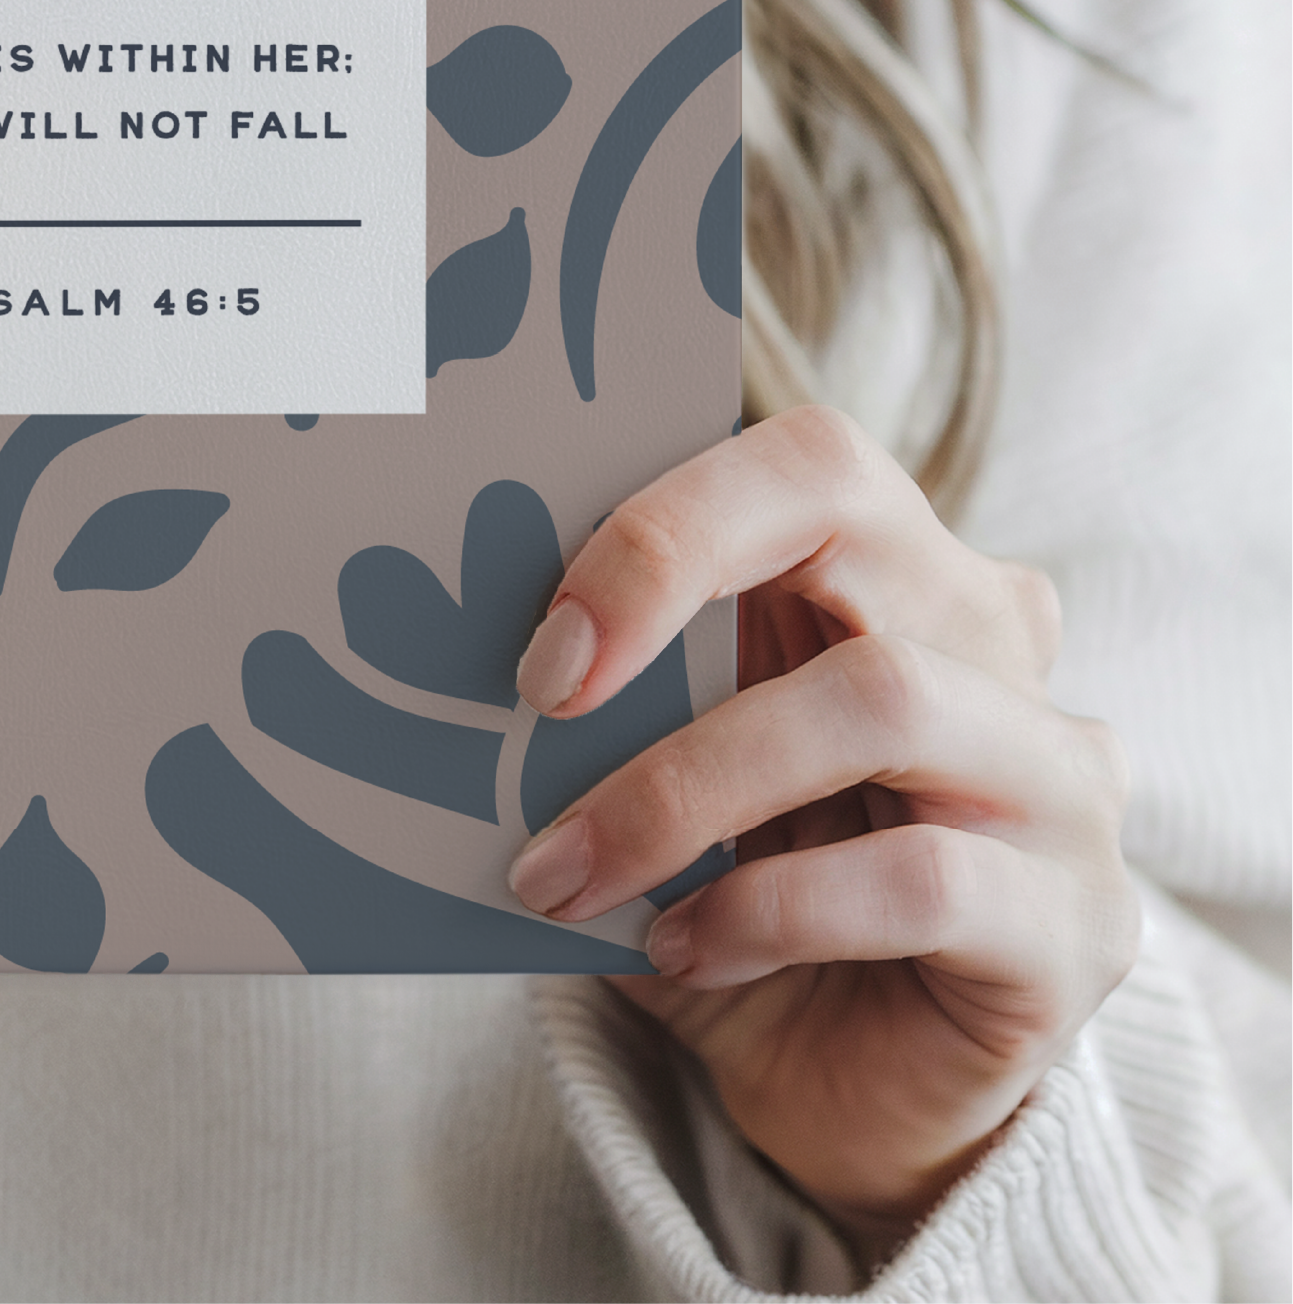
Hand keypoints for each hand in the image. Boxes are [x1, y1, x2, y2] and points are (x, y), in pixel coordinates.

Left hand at [504, 406, 1139, 1250]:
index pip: (806, 460)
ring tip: (567, 873)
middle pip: (856, 519)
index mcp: (889, 567)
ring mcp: (1060, 776)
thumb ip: (609, 690)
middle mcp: (994, 638)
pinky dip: (769, 909)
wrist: (843, 1086)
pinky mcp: (1082, 922)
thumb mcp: (651, 763)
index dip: (665, 523)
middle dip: (667, 589)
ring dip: (688, 788)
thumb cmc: (732, 886)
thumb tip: (465, 648)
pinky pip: (921, 879)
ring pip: (883, 699)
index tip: (541, 640)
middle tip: (538, 697)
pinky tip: (684, 948)